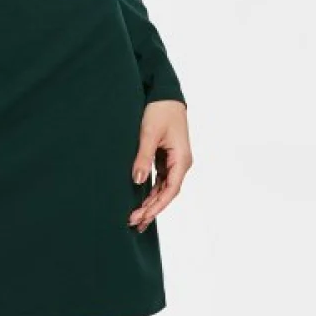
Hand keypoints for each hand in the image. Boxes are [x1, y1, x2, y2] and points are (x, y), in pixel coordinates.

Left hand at [128, 100, 191, 232]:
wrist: (165, 93)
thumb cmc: (160, 110)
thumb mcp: (149, 133)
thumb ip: (144, 157)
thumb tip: (138, 180)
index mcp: (182, 159)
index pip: (170, 190)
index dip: (156, 206)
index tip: (142, 217)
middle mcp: (181, 163)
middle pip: (167, 192)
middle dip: (152, 208)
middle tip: (133, 222)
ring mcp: (174, 160)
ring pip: (164, 187)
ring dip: (151, 202)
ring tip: (136, 217)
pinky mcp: (167, 156)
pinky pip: (160, 178)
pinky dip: (151, 190)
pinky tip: (141, 200)